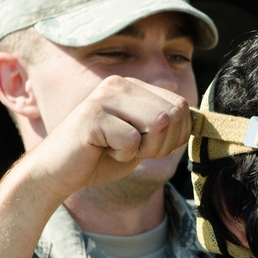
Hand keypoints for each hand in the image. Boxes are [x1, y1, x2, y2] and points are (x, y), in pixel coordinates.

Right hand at [24, 75, 191, 199]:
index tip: (148, 146)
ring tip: (119, 149)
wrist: (59, 172)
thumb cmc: (102, 157)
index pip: (181, 106)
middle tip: (133, 150)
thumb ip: (166, 126)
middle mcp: (120, 84)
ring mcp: (105, 97)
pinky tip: (102, 151)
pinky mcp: (92, 115)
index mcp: (134, 86)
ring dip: (144, 149)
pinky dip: (123, 156)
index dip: (174, 136)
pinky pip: (132, 140)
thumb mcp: (142, 140)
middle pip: (173, 114)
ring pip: (158, 123)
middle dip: (161, 144)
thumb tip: (198, 119)